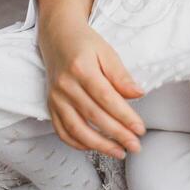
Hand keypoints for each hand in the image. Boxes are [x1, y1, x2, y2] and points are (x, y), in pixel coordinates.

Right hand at [37, 10, 146, 158]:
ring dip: (99, 145)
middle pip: (94, 116)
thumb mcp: (107, 52)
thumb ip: (121, 75)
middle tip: (135, 146)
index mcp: (81, 68)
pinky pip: (62, 131)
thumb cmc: (84, 44)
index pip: (107, 98)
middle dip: (117, 134)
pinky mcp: (50, 105)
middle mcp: (65, 85)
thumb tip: (138, 94)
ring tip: (118, 152)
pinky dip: (78, 143)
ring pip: (76, 129)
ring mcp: (55, 97)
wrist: (58, 36)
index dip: (124, 116)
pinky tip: (94, 147)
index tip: (139, 129)